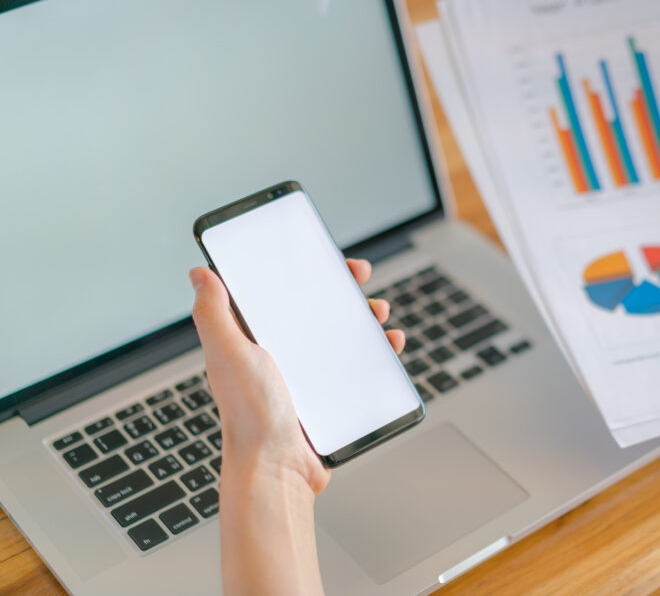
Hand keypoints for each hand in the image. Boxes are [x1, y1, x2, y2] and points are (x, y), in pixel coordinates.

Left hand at [188, 260, 404, 494]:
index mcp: (254, 340)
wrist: (277, 469)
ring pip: (341, 335)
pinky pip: (355, 366)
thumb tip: (201, 275)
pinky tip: (388, 347)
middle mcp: (279, 356)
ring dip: (364, 320)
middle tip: (360, 281)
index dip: (303, 272)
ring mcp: (305, 376)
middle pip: (316, 310)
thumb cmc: (250, 415)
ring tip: (378, 315)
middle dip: (342, 291)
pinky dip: (376, 353)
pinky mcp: (328, 396)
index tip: (325, 259)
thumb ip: (213, 313)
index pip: (280, 294)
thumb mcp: (229, 354)